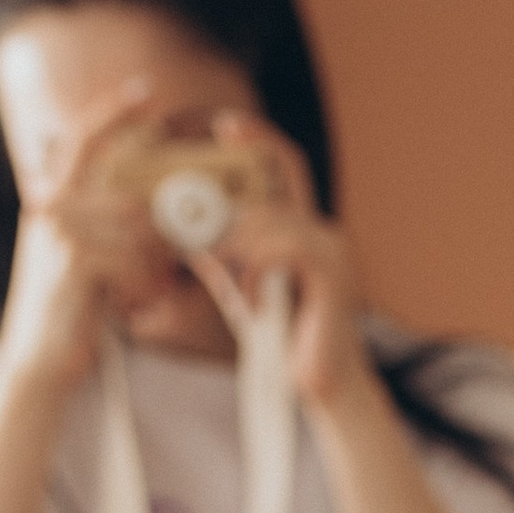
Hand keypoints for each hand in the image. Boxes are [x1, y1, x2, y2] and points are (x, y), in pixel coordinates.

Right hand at [0, 77, 161, 390]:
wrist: (37, 362)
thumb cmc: (69, 314)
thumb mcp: (82, 259)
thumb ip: (101, 224)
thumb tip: (140, 200)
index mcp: (50, 199)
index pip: (82, 137)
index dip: (114, 111)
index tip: (148, 92)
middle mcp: (50, 207)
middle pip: (115, 171)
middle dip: (156, 180)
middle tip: (185, 200)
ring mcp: (61, 233)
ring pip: (136, 217)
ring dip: (160, 247)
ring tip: (165, 273)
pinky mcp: (77, 264)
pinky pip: (135, 254)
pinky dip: (150, 276)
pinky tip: (146, 297)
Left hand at [192, 112, 373, 411]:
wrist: (321, 388)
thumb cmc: (284, 342)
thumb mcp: (241, 288)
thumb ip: (219, 256)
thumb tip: (178, 229)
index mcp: (305, 230)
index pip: (285, 166)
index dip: (257, 138)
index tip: (223, 124)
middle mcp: (326, 233)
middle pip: (273, 190)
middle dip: (229, 208)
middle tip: (193, 226)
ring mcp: (335, 252)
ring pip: (274, 220)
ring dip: (237, 245)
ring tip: (220, 273)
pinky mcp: (335, 275)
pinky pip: (286, 249)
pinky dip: (257, 269)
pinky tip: (248, 297)